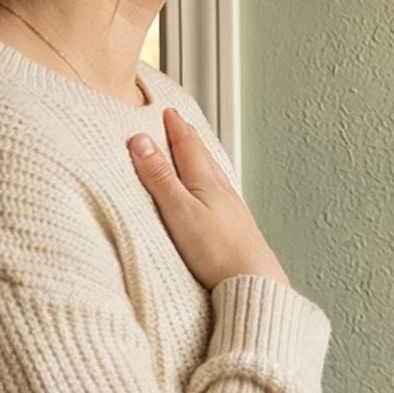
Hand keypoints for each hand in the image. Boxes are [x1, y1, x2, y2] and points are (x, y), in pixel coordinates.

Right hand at [129, 107, 288, 289]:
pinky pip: (219, 194)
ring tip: (195, 152)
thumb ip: (159, 177)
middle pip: (203, 156)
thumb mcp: (178, 210)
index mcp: (206, 181)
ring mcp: (231, 209)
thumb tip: (140, 141)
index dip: (176, 127)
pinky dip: (210, 183)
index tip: (167, 112)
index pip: (188, 146)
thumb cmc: (216, 249)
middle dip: (188, 138)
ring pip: (213, 174)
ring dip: (201, 159)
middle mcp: (222, 190)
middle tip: (180, 124)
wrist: (253, 281)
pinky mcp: (234, 227)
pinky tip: (212, 194)